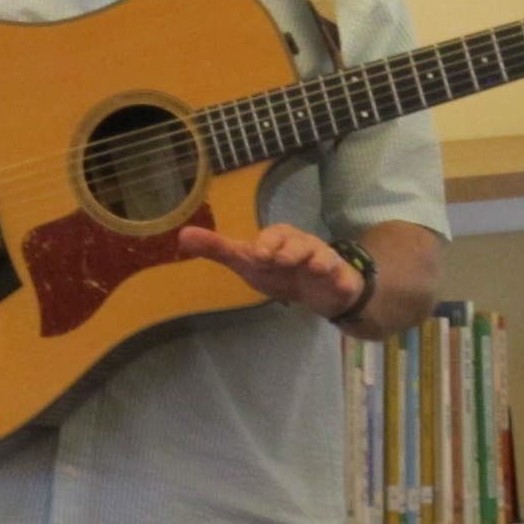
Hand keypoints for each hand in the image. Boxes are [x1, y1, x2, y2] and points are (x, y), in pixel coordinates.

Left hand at [178, 222, 364, 320]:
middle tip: (279, 260)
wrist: (317, 289)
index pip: (274, 235)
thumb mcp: (247, 262)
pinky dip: (339, 276)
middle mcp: (303, 245)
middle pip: (299, 242)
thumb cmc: (279, 270)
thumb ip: (218, 250)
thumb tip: (182, 235)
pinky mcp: (338, 277)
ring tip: (313, 267)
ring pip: (322, 255)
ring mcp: (322, 260)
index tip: (258, 254)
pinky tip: (336, 280)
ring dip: (317, 259)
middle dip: (290, 250)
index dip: (267, 243)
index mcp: (281, 238)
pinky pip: (341, 274)